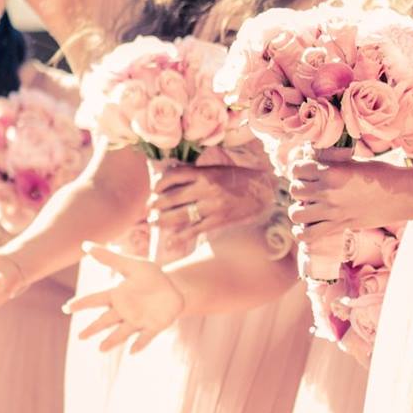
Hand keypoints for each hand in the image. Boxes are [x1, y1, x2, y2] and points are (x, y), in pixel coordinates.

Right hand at [62, 242, 184, 353]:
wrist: (176, 289)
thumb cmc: (151, 276)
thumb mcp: (131, 264)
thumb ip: (109, 258)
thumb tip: (84, 244)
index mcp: (117, 295)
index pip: (95, 300)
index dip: (81, 304)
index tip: (66, 308)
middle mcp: (124, 311)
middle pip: (105, 320)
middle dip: (93, 328)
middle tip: (79, 337)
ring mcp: (138, 320)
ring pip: (122, 332)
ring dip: (112, 340)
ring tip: (100, 349)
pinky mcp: (154, 327)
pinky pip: (145, 337)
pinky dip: (139, 344)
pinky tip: (131, 351)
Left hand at [150, 161, 274, 238]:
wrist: (263, 191)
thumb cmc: (238, 178)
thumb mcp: (215, 169)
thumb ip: (195, 174)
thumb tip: (170, 179)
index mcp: (204, 174)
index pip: (173, 176)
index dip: (160, 183)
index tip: (154, 189)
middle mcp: (206, 190)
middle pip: (172, 197)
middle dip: (157, 204)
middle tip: (149, 209)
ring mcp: (212, 207)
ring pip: (180, 215)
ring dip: (163, 220)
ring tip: (154, 222)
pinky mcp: (219, 221)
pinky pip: (196, 230)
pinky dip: (181, 237)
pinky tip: (170, 242)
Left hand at [287, 152, 404, 231]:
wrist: (403, 194)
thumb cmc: (382, 174)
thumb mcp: (353, 162)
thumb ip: (332, 165)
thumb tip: (315, 164)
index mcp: (330, 171)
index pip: (296, 169)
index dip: (298, 170)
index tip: (304, 173)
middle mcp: (327, 191)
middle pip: (295, 190)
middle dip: (299, 189)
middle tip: (309, 190)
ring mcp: (333, 211)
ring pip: (297, 213)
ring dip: (298, 211)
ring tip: (307, 208)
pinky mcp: (341, 226)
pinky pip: (310, 234)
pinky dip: (302, 234)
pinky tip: (303, 229)